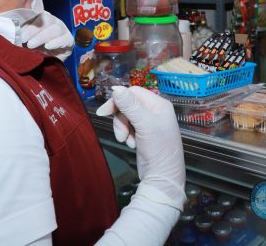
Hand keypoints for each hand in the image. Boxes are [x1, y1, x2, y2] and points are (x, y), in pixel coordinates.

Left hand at [20, 11, 73, 61]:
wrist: (47, 64)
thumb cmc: (34, 50)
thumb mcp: (24, 42)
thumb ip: (19, 35)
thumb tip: (11, 33)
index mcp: (41, 18)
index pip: (35, 14)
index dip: (27, 23)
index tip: (18, 33)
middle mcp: (53, 21)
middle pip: (45, 19)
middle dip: (33, 30)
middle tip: (23, 39)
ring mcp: (62, 30)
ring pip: (55, 28)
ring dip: (42, 36)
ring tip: (32, 45)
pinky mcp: (69, 40)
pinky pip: (65, 39)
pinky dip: (56, 42)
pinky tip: (48, 46)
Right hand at [97, 86, 185, 209]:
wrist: (162, 176)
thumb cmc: (158, 149)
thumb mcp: (144, 124)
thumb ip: (129, 106)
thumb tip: (116, 89)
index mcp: (158, 104)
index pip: (133, 92)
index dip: (118, 100)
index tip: (104, 112)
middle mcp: (155, 111)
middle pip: (128, 104)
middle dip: (120, 119)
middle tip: (120, 134)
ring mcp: (149, 123)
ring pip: (126, 117)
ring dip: (122, 129)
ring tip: (127, 141)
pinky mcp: (143, 134)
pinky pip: (128, 127)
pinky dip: (127, 135)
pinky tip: (133, 144)